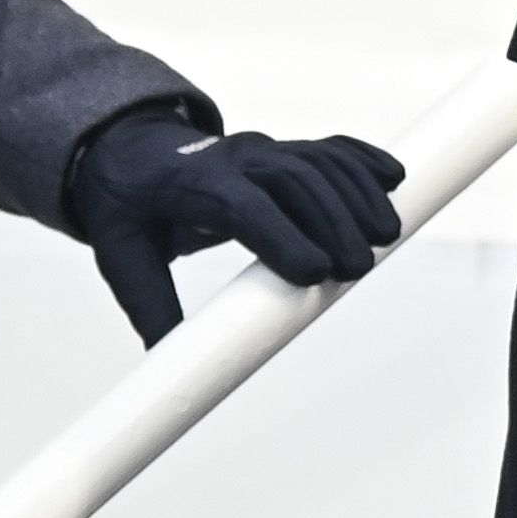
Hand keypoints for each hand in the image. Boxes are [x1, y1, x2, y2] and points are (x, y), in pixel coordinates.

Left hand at [64, 113, 400, 344]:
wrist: (129, 156)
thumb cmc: (127, 212)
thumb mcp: (122, 259)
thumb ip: (150, 309)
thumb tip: (168, 369)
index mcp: (190, 185)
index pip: (241, 203)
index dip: (280, 233)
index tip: (314, 274)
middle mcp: (233, 159)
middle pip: (292, 178)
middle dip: (332, 219)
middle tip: (359, 269)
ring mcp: (263, 150)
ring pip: (317, 160)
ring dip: (357, 193)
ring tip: (387, 236)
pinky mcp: (285, 151)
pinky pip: (330, 148)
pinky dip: (364, 161)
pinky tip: (394, 179)